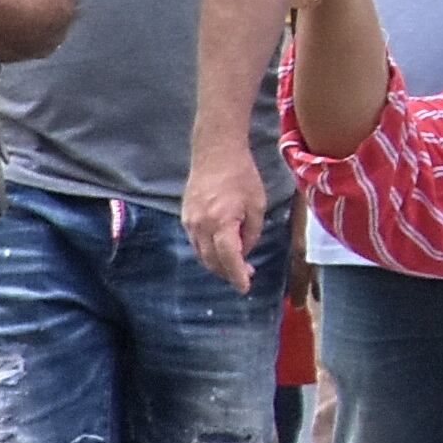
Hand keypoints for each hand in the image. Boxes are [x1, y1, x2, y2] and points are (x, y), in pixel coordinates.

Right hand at [184, 148, 266, 291]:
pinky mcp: (185, 218)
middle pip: (213, 261)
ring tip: (236, 266)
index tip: (245, 288)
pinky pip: (196, 243)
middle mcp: (201, 227)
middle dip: (228, 272)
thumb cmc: (242, 176)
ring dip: (218, 264)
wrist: (215, 154)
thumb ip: (251, 232)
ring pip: (202, 255)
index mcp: (222, 223)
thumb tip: (244, 253)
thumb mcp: (257, 205)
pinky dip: (208, 252)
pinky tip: (222, 250)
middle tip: (246, 276)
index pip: (229, 259)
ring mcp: (190, 223)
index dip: (237, 276)